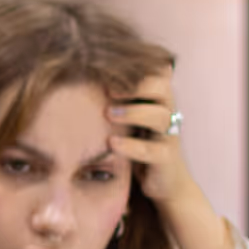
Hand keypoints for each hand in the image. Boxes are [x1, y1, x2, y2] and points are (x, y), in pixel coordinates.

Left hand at [106, 71, 199, 207]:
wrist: (161, 181)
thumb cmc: (136, 141)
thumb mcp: (125, 118)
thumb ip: (113, 99)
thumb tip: (80, 72)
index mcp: (158, 99)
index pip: (153, 73)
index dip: (133, 68)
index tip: (103, 66)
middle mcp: (167, 113)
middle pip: (163, 88)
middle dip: (137, 85)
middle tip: (109, 89)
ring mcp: (169, 137)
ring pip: (160, 117)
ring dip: (133, 112)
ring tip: (108, 113)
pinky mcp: (166, 160)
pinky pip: (153, 151)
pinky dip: (131, 146)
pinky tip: (111, 143)